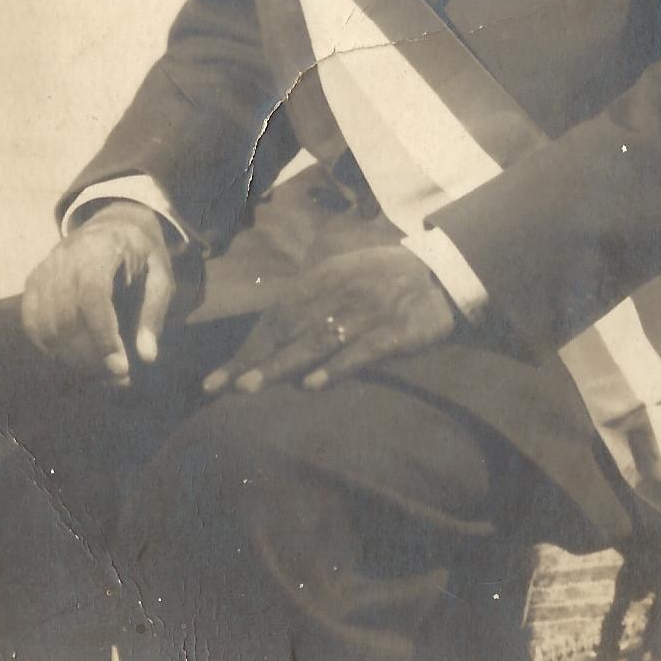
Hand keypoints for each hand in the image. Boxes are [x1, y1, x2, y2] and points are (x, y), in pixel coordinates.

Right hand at [22, 201, 173, 386]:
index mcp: (101, 247)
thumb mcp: (160, 275)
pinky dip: (51, 349)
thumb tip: (147, 356)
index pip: (92, 295)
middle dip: (92, 357)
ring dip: (73, 360)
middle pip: (66, 318)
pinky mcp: (32, 283)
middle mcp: (65, 257)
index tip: (121, 367)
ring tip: (101, 372)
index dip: (103, 335)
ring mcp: (44, 270)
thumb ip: (153, 312)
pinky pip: (33, 325)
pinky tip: (75, 359)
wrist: (112, 225)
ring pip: (46, 327)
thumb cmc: (140, 253)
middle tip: (119, 376)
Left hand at [201, 245, 455, 396]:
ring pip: (315, 341)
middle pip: (287, 329)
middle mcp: (338, 293)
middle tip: (220, 386)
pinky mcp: (394, 332)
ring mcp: (366, 313)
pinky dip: (335, 368)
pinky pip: (360, 351)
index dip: (247, 346)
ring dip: (280, 365)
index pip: (276, 315)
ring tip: (249, 387)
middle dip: (252, 359)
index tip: (219, 377)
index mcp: (322, 278)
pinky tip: (312, 386)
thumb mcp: (343, 275)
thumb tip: (271, 331)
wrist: (441, 273)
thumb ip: (311, 299)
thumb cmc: (383, 278)